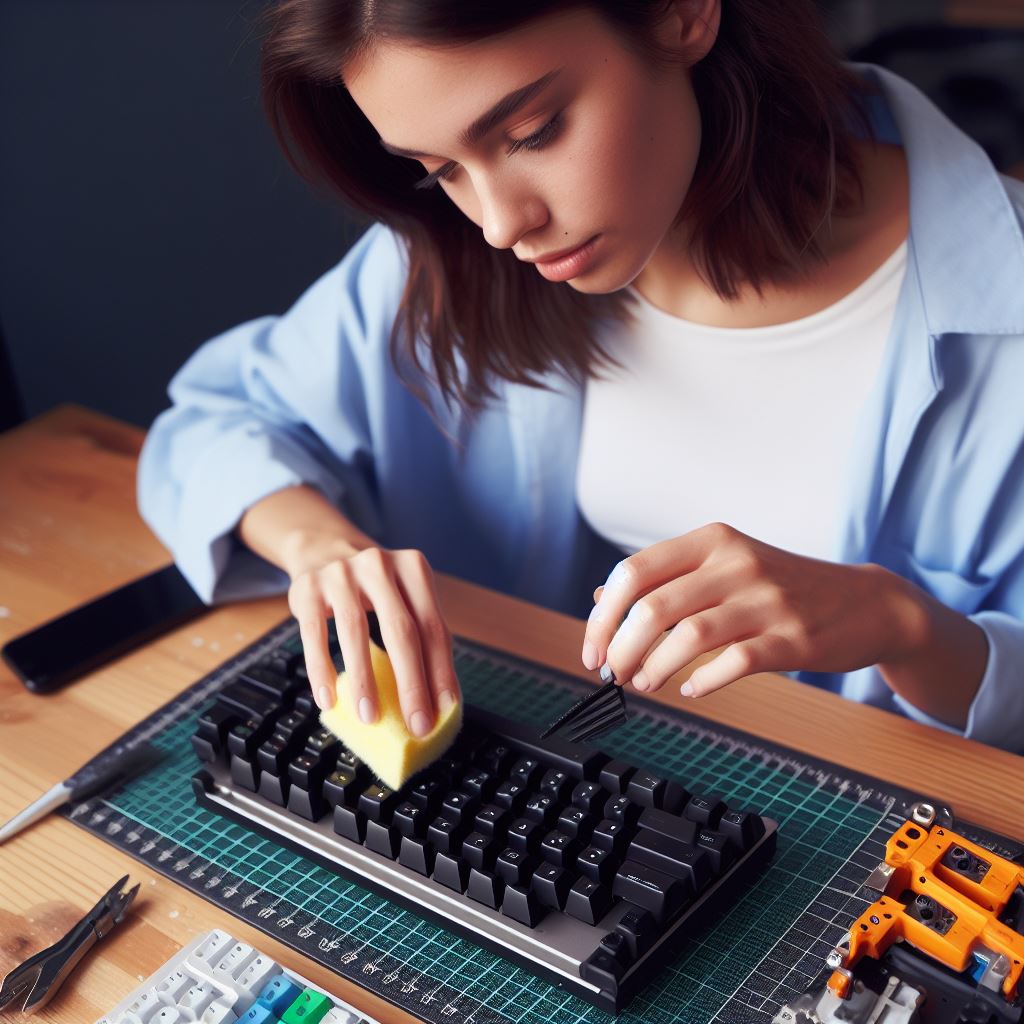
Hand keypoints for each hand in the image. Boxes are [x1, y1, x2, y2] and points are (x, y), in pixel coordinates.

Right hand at [286, 545, 460, 734]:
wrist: (324, 551)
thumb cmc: (374, 588)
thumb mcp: (403, 598)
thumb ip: (421, 636)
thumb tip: (439, 700)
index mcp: (413, 568)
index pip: (433, 627)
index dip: (441, 671)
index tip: (444, 709)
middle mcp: (379, 565)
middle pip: (401, 631)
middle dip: (411, 683)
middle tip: (416, 724)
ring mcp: (341, 573)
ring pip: (356, 631)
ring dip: (364, 681)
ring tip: (370, 718)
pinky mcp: (308, 587)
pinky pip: (315, 634)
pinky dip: (321, 669)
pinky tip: (328, 699)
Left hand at [583, 522, 924, 698]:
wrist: (866, 603)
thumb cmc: (783, 587)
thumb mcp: (722, 567)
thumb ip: (663, 580)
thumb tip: (598, 598)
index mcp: (711, 541)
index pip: (633, 572)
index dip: (602, 615)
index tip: (592, 648)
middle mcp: (736, 563)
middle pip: (652, 607)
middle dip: (620, 647)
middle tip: (611, 673)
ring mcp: (767, 600)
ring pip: (688, 636)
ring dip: (654, 667)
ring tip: (644, 682)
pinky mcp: (793, 639)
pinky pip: (735, 663)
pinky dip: (702, 681)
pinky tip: (690, 688)